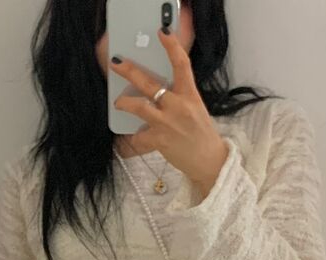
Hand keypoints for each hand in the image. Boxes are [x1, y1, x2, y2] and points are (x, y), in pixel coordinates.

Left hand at [110, 29, 228, 196]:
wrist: (208, 159)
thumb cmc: (200, 133)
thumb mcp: (195, 107)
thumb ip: (179, 96)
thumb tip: (158, 88)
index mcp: (190, 94)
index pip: (181, 64)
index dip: (171, 46)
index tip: (162, 32)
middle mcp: (178, 106)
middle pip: (150, 84)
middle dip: (130, 71)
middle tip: (117, 63)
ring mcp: (168, 123)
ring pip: (139, 107)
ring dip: (124, 103)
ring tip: (118, 102)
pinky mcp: (159, 140)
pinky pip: (139, 136)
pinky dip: (133, 138)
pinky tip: (131, 138)